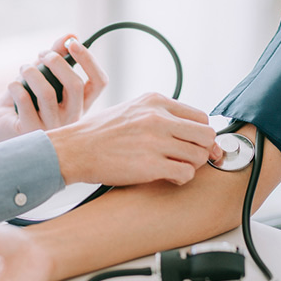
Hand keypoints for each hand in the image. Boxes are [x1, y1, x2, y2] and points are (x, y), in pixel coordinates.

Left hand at [0, 35, 107, 143]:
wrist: (5, 125)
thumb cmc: (30, 98)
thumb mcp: (45, 74)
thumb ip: (58, 55)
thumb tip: (71, 36)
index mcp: (82, 104)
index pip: (100, 82)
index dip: (89, 60)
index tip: (73, 44)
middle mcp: (72, 118)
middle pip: (75, 85)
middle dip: (58, 62)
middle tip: (43, 55)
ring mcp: (53, 128)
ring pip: (47, 93)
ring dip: (32, 72)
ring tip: (24, 68)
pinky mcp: (31, 131)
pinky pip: (25, 100)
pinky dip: (16, 86)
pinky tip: (13, 86)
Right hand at [48, 92, 222, 185]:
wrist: (74, 149)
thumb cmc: (99, 134)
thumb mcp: (132, 111)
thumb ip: (160, 117)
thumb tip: (191, 132)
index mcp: (155, 101)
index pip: (201, 117)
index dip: (200, 134)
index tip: (193, 145)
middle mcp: (158, 118)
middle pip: (206, 135)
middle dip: (202, 150)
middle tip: (188, 159)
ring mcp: (155, 141)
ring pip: (200, 155)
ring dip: (191, 166)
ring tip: (174, 168)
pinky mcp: (150, 165)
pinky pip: (186, 173)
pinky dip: (181, 179)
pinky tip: (167, 177)